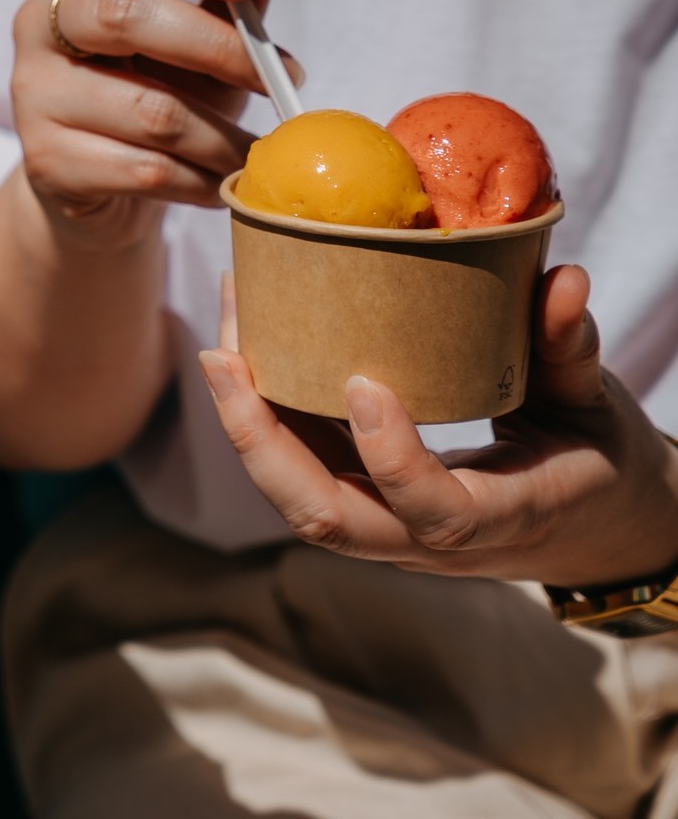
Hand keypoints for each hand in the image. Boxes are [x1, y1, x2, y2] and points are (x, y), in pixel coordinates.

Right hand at [11, 0, 299, 253]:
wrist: (99, 185)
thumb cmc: (153, 92)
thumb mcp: (198, 42)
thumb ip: (227, 2)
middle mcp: (39, 24)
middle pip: (123, 15)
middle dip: (216, 47)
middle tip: (277, 78)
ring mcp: (35, 93)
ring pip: (148, 110)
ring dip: (222, 137)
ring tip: (259, 151)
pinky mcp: (46, 160)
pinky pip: (143, 170)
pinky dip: (200, 181)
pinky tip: (223, 184)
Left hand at [203, 265, 677, 588]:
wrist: (591, 527)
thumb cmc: (594, 460)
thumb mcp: (596, 408)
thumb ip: (572, 349)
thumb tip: (564, 277)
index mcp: (500, 519)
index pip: (434, 513)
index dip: (392, 457)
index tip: (364, 383)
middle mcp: (428, 541)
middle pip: (326, 518)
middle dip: (262, 443)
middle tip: (225, 357)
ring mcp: (388, 530)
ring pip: (297, 499)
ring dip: (247, 425)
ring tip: (222, 338)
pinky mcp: (364, 504)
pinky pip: (301, 473)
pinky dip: (264, 420)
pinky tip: (244, 349)